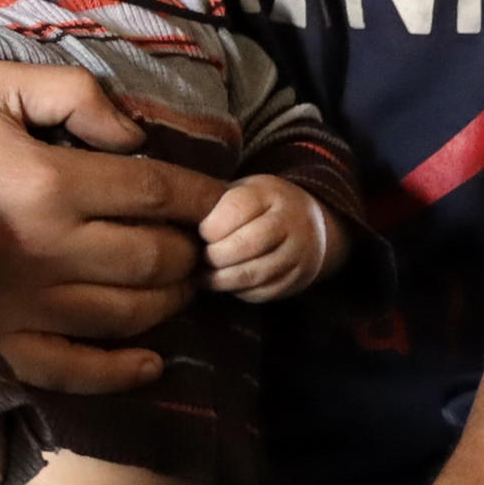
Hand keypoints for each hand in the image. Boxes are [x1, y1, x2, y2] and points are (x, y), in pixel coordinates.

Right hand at [0, 66, 217, 395]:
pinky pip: (78, 371)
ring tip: (174, 282)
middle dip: (190, 249)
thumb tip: (134, 136)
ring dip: (170, 300)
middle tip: (194, 241)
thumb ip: (71, 93)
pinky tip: (150, 360)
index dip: (203, 197)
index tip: (223, 200)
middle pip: (156, 258)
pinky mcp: (3, 345)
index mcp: (48, 183)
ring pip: (132, 313)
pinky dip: (125, 371)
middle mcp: (46, 251)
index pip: (157, 191)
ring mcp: (26, 306)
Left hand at [201, 174, 344, 301]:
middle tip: (200, 258)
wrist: (310, 225)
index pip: (237, 210)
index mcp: (270, 194)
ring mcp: (298, 252)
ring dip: (221, 279)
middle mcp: (290, 221)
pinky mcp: (297, 279)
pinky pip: (262, 292)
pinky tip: (225, 282)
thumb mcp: (241, 192)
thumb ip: (213, 203)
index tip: (200, 233)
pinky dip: (238, 291)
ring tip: (203, 275)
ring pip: (254, 274)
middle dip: (215, 256)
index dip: (211, 227)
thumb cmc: (258, 208)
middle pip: (247, 244)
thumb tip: (174, 220)